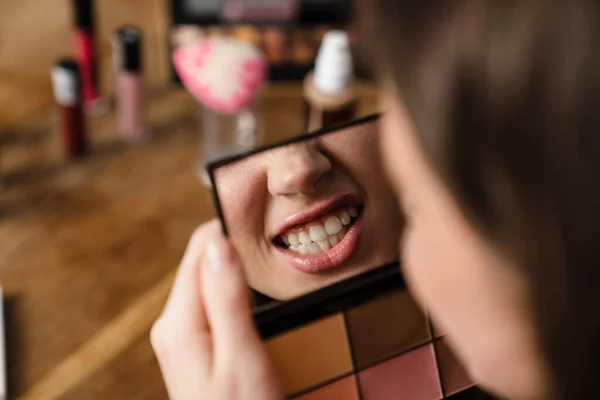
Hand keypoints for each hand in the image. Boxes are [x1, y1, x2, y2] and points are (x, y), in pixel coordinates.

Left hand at [151, 220, 282, 399]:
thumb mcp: (242, 356)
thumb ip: (227, 298)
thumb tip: (218, 242)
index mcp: (179, 320)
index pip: (200, 248)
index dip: (231, 229)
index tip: (263, 219)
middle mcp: (172, 322)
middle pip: (202, 262)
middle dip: (233, 246)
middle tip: (270, 238)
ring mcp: (181, 335)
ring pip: (208, 280)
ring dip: (234, 267)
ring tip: (265, 258)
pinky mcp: (194, 345)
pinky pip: (211, 301)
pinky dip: (232, 289)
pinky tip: (253, 291)